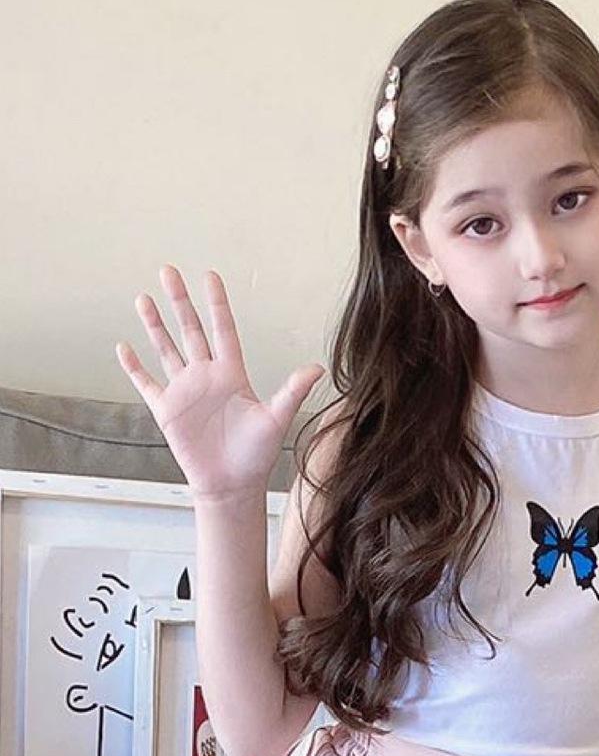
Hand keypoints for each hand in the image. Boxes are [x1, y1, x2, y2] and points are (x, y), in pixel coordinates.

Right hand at [114, 265, 324, 502]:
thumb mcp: (277, 419)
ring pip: (166, 349)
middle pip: (189, 330)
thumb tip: (318, 368)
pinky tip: (124, 347)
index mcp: (232, 374)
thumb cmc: (257, 455)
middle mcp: (206, 376)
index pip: (222, 330)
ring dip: (154, 325)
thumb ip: (293, 391)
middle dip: (179, 301)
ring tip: (144, 298)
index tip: (210, 276)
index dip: (216, 304)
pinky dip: (133, 366)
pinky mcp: (166, 409)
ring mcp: (185, 390)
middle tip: (168, 270)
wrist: (232, 484)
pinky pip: (146, 383)